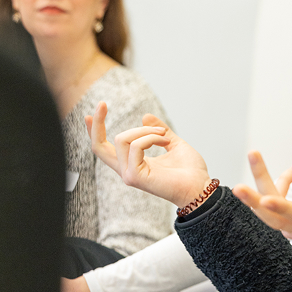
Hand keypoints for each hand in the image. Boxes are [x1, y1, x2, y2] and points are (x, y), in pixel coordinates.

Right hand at [86, 106, 212, 206]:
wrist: (200, 188)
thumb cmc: (190, 171)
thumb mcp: (172, 143)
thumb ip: (158, 131)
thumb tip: (145, 116)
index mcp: (131, 164)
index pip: (104, 148)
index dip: (94, 131)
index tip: (90, 114)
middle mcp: (126, 170)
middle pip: (98, 147)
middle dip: (97, 123)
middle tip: (102, 103)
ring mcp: (128, 175)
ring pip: (121, 139)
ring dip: (144, 130)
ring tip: (163, 135)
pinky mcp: (134, 177)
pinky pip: (135, 146)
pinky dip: (151, 137)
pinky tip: (164, 141)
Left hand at [232, 151, 291, 239]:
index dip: (282, 209)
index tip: (266, 200)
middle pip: (274, 217)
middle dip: (255, 202)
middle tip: (237, 188)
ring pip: (269, 207)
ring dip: (259, 182)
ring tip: (254, 155)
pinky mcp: (289, 214)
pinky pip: (277, 197)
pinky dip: (282, 181)